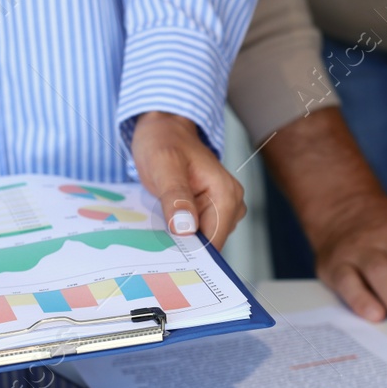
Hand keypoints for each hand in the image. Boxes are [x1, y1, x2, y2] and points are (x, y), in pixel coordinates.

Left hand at [131, 111, 244, 247]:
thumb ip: (176, 196)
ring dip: (178, 239)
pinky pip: (195, 232)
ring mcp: (222, 209)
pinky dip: (178, 231)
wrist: (163, 129)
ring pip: (200, 240)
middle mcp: (231, 204)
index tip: (165, 258)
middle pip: (208, 245)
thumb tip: (186, 229)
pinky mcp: (210, 211)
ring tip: (157, 225)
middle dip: (182, 246)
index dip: (190, 253)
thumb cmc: (164, 141)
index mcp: (226, 195)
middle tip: (154, 238)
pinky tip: (162, 222)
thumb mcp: (164, 165)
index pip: (213, 243)